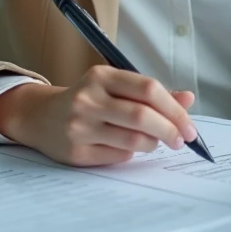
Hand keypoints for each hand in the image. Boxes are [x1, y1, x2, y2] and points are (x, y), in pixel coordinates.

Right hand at [0, 65, 198, 166]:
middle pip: (142, 116)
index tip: (188, 125)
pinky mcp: (76, 151)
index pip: (148, 89)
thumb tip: (188, 98)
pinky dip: (132, 152)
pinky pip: (118, 155)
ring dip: (153, 144)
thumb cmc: (88, 100)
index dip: (174, 109)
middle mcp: (88, 98)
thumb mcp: (115, 87)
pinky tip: (129, 146)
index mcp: (101, 76)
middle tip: (182, 139)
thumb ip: (151, 93)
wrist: (41, 117)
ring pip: (133, 140)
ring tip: (155, 141)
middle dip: (170, 130)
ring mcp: (80, 126)